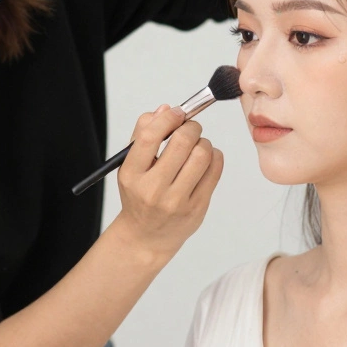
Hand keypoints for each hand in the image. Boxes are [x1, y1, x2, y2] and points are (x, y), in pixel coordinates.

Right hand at [112, 104, 223, 260]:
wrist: (146, 236)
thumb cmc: (140, 194)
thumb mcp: (131, 165)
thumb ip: (144, 133)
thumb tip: (166, 109)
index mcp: (132, 174)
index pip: (150, 136)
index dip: (168, 118)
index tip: (177, 113)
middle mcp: (153, 189)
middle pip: (182, 142)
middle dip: (190, 127)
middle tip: (189, 129)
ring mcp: (177, 201)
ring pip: (203, 154)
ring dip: (203, 142)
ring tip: (196, 146)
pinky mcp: (197, 208)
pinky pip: (215, 169)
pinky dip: (214, 156)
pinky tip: (204, 160)